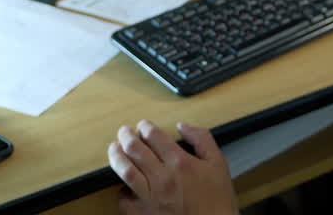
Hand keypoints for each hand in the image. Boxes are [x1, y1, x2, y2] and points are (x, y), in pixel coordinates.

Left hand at [108, 120, 237, 214]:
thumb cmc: (217, 200)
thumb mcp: (218, 163)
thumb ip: (201, 139)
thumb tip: (182, 126)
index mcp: (180, 162)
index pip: (153, 135)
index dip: (144, 126)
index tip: (143, 125)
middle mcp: (163, 178)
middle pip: (134, 149)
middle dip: (126, 135)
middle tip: (124, 132)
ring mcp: (150, 197)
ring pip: (124, 170)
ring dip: (116, 156)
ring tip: (114, 149)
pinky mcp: (143, 214)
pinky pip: (123, 198)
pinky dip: (121, 189)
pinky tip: (125, 183)